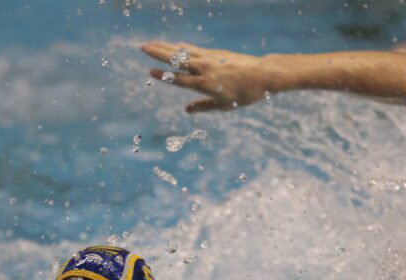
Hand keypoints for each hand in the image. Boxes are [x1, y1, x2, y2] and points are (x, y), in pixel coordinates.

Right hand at [142, 41, 274, 112]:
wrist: (262, 75)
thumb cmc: (244, 95)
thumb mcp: (224, 105)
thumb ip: (203, 107)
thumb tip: (186, 110)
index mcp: (206, 85)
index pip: (180, 79)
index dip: (165, 76)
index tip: (150, 71)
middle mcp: (205, 69)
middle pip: (177, 59)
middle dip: (159, 53)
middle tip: (142, 47)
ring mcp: (209, 58)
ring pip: (183, 51)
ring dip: (165, 46)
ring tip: (150, 43)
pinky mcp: (214, 53)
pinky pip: (192, 49)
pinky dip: (180, 47)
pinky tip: (172, 45)